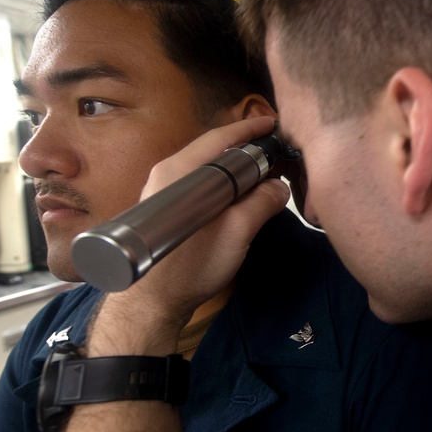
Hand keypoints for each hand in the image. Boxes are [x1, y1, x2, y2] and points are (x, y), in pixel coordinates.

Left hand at [89, 116, 290, 355]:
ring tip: (265, 172)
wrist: (152, 305)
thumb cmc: (191, 267)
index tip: (275, 126)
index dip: (249, 130)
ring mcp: (163, 191)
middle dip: (246, 149)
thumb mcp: (237, 232)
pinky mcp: (165, 209)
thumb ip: (262, 203)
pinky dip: (224, 184)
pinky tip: (242, 194)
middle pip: (213, 151)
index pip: (219, 138)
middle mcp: (167, 173)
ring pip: (207, 169)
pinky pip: (200, 184)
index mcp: (179, 171)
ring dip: (236, 169)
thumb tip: (279, 186)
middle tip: (277, 152)